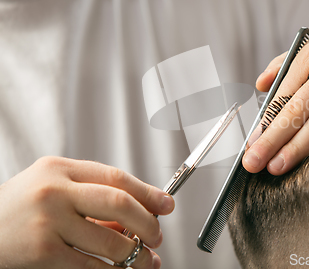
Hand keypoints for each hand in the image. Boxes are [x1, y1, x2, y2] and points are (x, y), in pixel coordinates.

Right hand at [0, 156, 174, 268]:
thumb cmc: (21, 209)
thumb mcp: (54, 189)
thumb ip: (92, 197)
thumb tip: (138, 216)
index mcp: (60, 169)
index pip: (116, 177)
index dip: (147, 192)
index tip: (167, 204)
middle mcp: (54, 190)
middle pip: (119, 203)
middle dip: (147, 222)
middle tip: (157, 235)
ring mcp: (48, 221)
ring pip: (109, 239)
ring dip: (135, 254)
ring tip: (145, 260)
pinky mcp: (42, 251)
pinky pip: (90, 265)